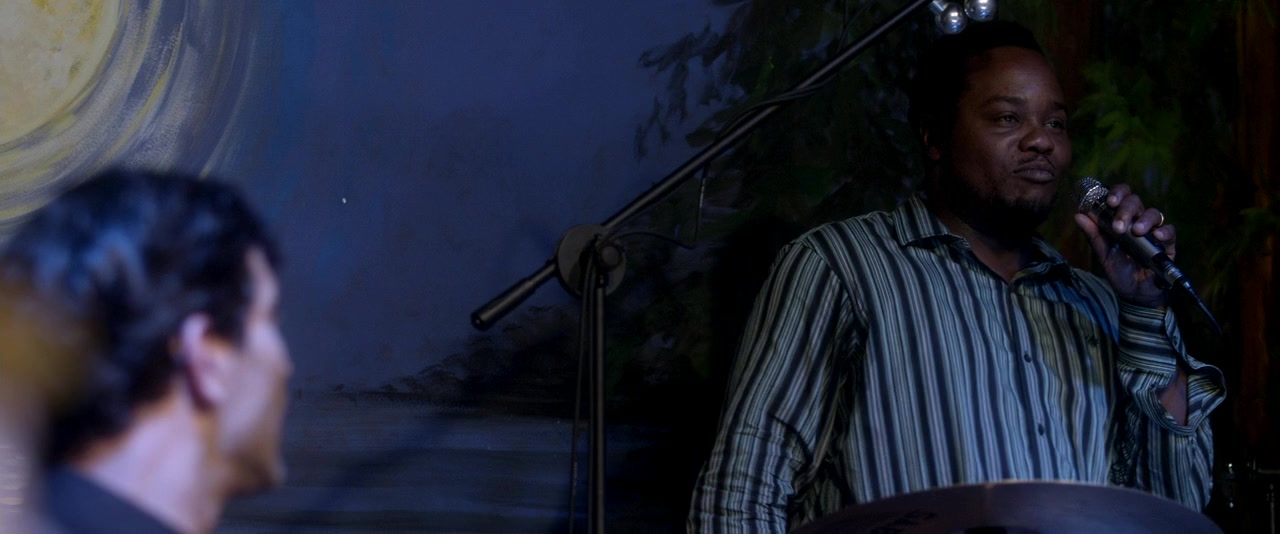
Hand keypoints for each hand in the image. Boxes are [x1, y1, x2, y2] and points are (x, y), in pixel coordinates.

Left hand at [1072, 183, 1174, 307]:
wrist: (1135, 293)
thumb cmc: (1119, 270)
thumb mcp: (1103, 254)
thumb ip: (1093, 235)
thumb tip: (1078, 215)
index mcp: (1121, 220)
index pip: (1122, 197)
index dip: (1117, 193)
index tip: (1110, 202)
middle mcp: (1137, 221)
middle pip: (1136, 202)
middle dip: (1126, 210)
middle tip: (1119, 226)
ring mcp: (1153, 232)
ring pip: (1154, 213)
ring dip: (1144, 220)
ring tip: (1136, 231)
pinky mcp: (1167, 244)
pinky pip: (1169, 231)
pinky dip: (1163, 232)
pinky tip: (1156, 237)